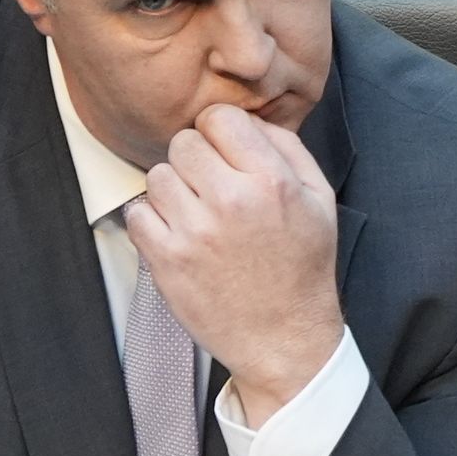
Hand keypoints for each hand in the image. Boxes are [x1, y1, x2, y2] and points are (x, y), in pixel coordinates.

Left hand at [120, 108, 345, 427]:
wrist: (283, 338)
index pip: (219, 117)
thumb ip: (288, 148)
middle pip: (183, 143)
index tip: (225, 152)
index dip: (220, 131)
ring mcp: (193, 232)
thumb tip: (247, 120)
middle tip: (210, 186)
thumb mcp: (319, 199)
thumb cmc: (302, 268)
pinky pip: (137, 214)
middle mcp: (230, 201)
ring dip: (173, 190)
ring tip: (196, 214)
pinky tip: (178, 235)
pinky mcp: (166, 261)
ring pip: (157, 176)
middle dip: (195, 159)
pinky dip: (152, 221)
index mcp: (270, 181)